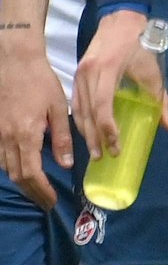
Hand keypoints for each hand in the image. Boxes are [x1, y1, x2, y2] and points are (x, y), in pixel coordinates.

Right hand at [0, 36, 68, 209]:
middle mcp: (6, 139)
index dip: (42, 191)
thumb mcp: (58, 108)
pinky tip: (21, 170)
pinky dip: (10, 168)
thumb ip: (62, 137)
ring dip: (20, 183)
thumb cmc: (40, 82)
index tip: (52, 201)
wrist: (13, 62)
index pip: (32, 173)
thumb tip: (65, 164)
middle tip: (46, 202)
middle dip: (32, 192)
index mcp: (26, 135)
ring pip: (5, 168)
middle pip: (16, 176)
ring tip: (36, 191)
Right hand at [73, 9, 167, 161]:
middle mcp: (88, 73)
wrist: (120, 21)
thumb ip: (160, 100)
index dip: (108, 128)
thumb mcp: (153, 72)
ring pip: (79, 109)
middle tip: (104, 157)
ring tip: (94, 152)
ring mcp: (79, 74)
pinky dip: (80, 119)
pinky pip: (75, 103)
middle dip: (95, 137)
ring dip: (85, 132)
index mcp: (107, 70)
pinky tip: (86, 133)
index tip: (116, 145)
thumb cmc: (140, 46)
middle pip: (88, 111)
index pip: (103, 105)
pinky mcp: (76, 75)